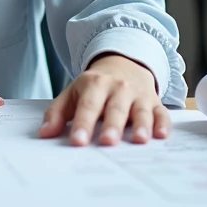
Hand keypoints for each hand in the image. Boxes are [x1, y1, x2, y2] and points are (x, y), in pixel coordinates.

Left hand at [39, 53, 169, 145]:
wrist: (124, 64)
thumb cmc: (94, 86)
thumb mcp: (73, 93)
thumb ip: (57, 112)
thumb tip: (44, 133)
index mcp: (94, 84)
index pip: (88, 106)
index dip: (82, 124)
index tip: (78, 141)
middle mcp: (118, 88)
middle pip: (115, 109)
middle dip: (112, 126)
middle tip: (107, 142)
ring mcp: (138, 95)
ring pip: (140, 110)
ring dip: (141, 125)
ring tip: (139, 140)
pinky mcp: (154, 102)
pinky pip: (160, 112)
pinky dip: (162, 123)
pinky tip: (161, 135)